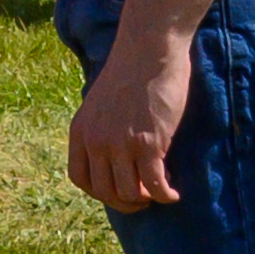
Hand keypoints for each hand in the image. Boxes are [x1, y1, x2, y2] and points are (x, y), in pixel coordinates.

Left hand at [69, 31, 192, 209]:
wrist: (148, 51)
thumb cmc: (131, 74)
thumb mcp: (101, 104)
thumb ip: (101, 130)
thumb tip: (113, 160)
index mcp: (80, 131)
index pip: (80, 179)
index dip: (100, 192)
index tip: (119, 191)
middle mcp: (95, 140)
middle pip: (104, 192)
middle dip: (126, 202)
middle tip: (145, 197)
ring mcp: (120, 143)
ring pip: (129, 193)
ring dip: (147, 199)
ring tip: (161, 192)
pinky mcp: (147, 142)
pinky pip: (154, 185)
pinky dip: (165, 195)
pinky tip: (174, 192)